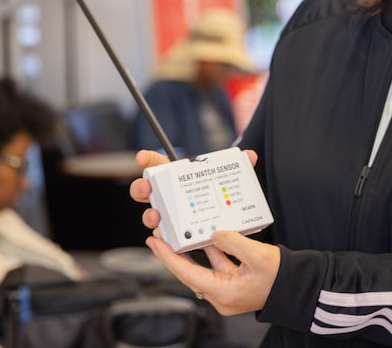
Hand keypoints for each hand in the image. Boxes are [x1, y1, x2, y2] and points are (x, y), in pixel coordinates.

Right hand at [129, 149, 258, 230]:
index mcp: (180, 177)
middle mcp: (171, 196)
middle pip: (147, 189)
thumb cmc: (224, 196)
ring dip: (150, 214)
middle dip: (141, 188)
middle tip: (146, 189)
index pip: (160, 165)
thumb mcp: (232, 181)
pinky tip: (165, 236)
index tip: (142, 159)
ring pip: (152, 214)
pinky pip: (165, 235)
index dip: (149, 160)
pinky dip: (163, 236)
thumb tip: (250, 155)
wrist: (232, 223)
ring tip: (156, 216)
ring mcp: (172, 215)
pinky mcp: (178, 234)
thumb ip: (240, 166)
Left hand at [147, 230, 279, 314]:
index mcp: (223, 293)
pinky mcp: (236, 283)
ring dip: (195, 250)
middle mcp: (222, 296)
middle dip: (176, 253)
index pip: (187, 273)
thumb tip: (215, 234)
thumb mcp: (256, 255)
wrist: (300, 287)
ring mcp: (229, 290)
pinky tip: (210, 237)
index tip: (155, 243)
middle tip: (161, 236)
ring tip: (183, 232)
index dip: (168, 257)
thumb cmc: (281, 277)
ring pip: (205, 268)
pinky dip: (214, 252)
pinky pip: (219, 266)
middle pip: (191, 272)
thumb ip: (232, 242)